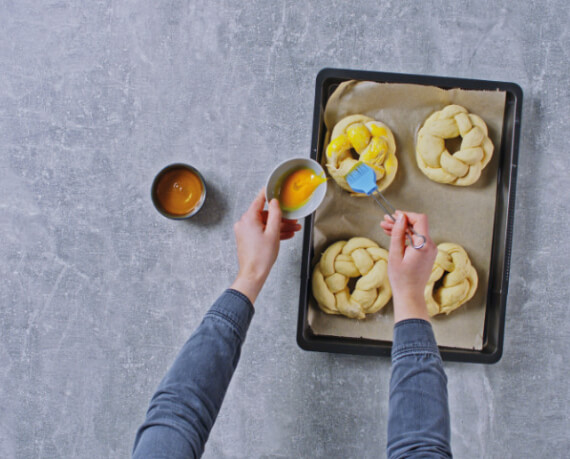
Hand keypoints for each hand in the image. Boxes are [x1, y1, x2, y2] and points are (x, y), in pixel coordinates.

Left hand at [231, 188, 301, 303]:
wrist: (253, 274)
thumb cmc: (261, 257)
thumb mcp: (273, 232)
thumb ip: (275, 214)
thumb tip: (274, 202)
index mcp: (249, 219)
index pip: (259, 200)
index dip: (268, 194)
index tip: (273, 188)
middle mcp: (244, 223)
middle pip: (265, 215)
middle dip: (280, 217)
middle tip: (293, 219)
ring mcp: (245, 232)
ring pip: (265, 224)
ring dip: (279, 226)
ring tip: (294, 229)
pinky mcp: (247, 239)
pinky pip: (261, 231)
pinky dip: (272, 232)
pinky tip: (285, 235)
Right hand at [380, 211, 436, 322]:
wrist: (410, 294)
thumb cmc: (401, 278)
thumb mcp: (395, 254)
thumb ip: (397, 234)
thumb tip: (400, 217)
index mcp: (424, 245)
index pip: (420, 219)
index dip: (406, 215)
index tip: (393, 216)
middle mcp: (430, 245)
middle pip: (417, 225)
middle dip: (401, 222)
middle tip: (384, 221)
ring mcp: (430, 250)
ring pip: (416, 232)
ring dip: (402, 229)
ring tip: (385, 228)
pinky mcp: (427, 254)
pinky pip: (417, 239)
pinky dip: (406, 236)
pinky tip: (393, 236)